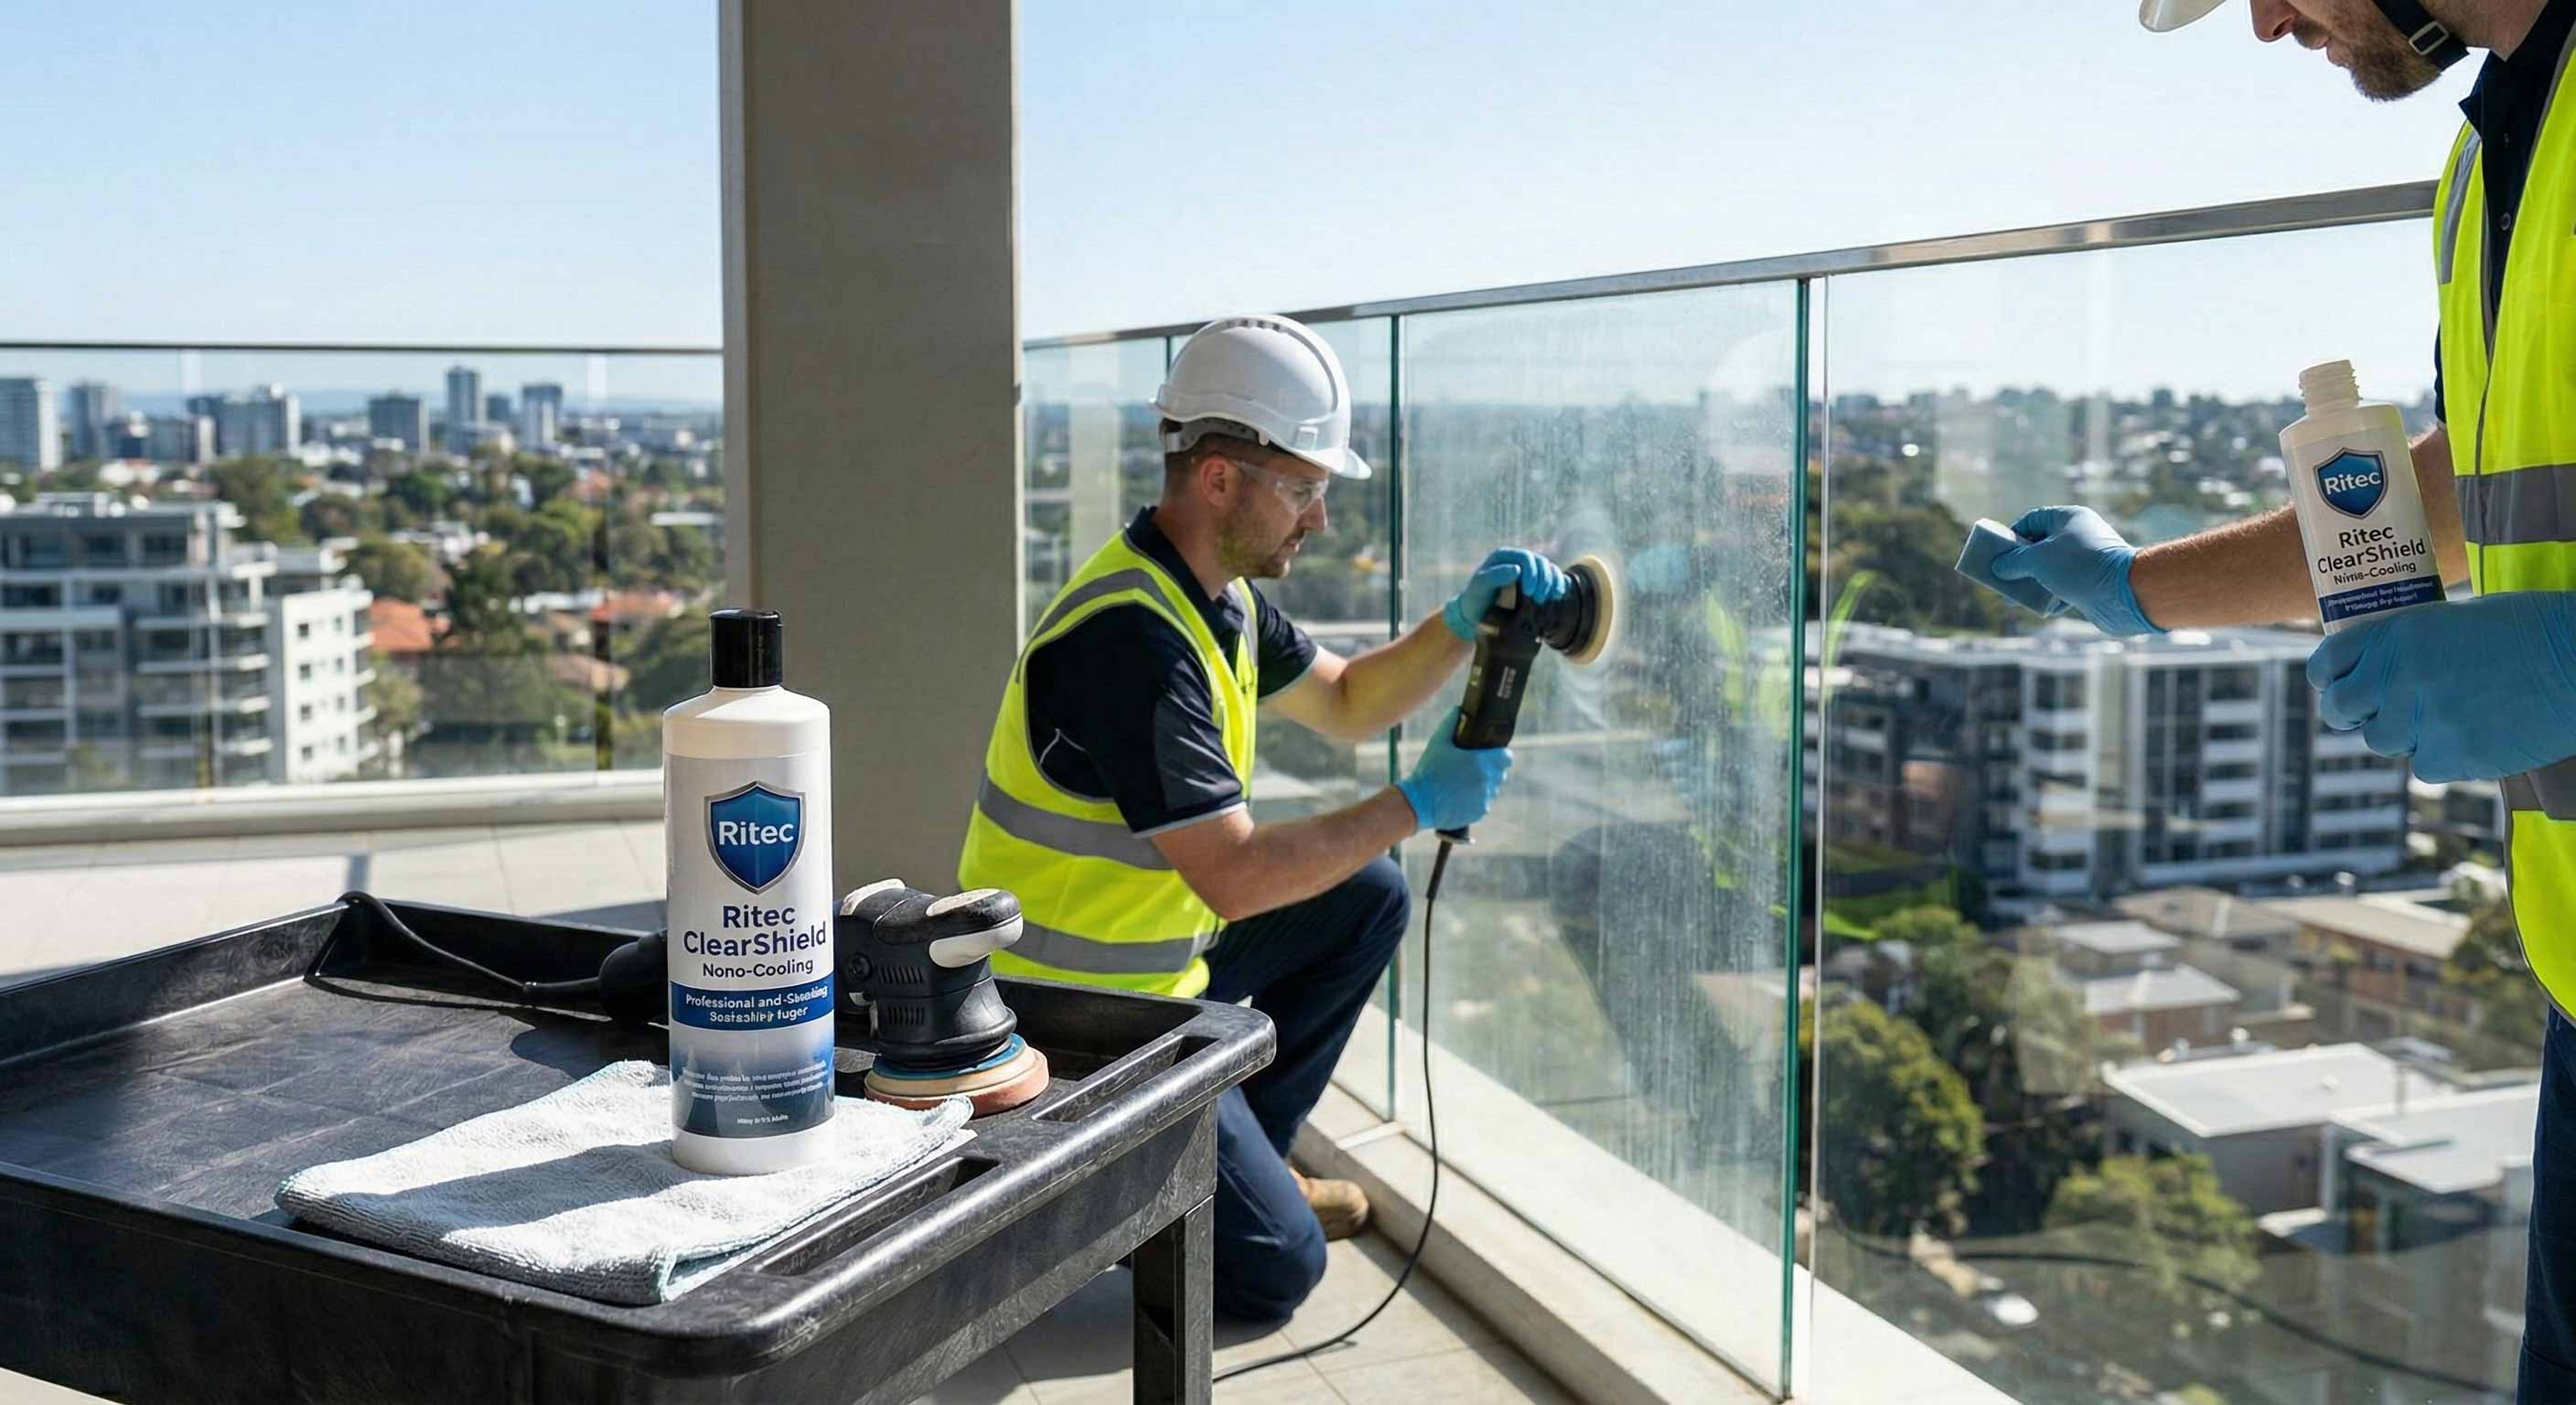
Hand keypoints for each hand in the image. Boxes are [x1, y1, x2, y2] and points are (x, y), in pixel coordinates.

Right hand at [1396, 708, 1513, 830]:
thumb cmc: (1428, 770)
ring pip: (1492, 788)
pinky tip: (1460, 796)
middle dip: (1490, 769)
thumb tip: (1458, 709)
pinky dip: (1476, 799)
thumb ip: (1451, 722)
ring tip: (1463, 783)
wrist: (1419, 802)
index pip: (1507, 757)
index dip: (1500, 754)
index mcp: (1481, 761)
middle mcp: (1487, 780)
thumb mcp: (1438, 742)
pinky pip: (1485, 802)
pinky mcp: (1480, 812)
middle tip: (1472, 768)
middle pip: (1500, 772)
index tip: (1491, 754)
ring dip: (1484, 784)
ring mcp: (1485, 798)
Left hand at [1444, 548, 1568, 639]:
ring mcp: (1528, 571)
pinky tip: (1557, 595)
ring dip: (1553, 583)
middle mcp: (1518, 560)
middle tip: (1539, 599)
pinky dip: (1557, 585)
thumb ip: (1495, 576)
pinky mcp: (1536, 582)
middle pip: (1540, 562)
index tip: (1529, 592)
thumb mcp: (1480, 587)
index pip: (1525, 558)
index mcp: (1504, 556)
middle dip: (1544, 580)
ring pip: (1548, 569)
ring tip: (1549, 598)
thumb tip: (1517, 569)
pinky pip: (1552, 578)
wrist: (1476, 614)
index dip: (1531, 573)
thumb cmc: (1475, 598)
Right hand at [1988, 506, 2161, 637]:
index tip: (1998, 554)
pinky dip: (2051, 595)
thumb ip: (2013, 562)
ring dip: (2032, 582)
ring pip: (2050, 568)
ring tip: (2017, 598)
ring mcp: (2087, 558)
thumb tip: (1998, 568)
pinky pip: (2064, 585)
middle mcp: (2079, 534)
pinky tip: (2044, 607)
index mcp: (2068, 518)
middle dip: (2019, 563)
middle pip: (2039, 546)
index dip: (2012, 536)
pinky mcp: (2092, 580)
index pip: (2032, 520)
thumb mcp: (2037, 560)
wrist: (2125, 592)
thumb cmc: (2080, 567)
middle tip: (2002, 577)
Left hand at [2307, 592, 2575, 780]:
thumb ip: (2409, 645)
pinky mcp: (2450, 756)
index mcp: (2395, 635)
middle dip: (2350, 713)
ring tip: (2442, 715)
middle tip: (2371, 712)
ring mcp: (2422, 719)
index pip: (2326, 663)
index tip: (2335, 685)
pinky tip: (2475, 733)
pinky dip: (2442, 755)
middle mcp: (2398, 677)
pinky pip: (2424, 765)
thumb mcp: (2455, 620)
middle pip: (2339, 710)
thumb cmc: (2529, 630)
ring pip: (2381, 741)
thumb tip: (2377, 669)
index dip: (2328, 678)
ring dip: (2402, 734)